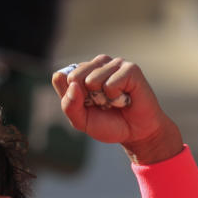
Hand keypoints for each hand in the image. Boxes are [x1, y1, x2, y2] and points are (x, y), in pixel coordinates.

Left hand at [51, 54, 182, 163]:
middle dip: (86, 98)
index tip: (86, 106)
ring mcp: (114, 63)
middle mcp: (97, 64)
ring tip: (114, 101)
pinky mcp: (130, 69)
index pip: (61, 78)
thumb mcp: (81, 120)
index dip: (72, 98)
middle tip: (102, 104)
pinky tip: (125, 98)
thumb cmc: (108, 124)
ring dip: (103, 99)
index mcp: (82, 72)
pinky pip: (111, 83)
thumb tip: (72, 84)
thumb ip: (69, 105)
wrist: (136, 133)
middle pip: (74, 76)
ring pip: (92, 79)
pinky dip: (116, 97)